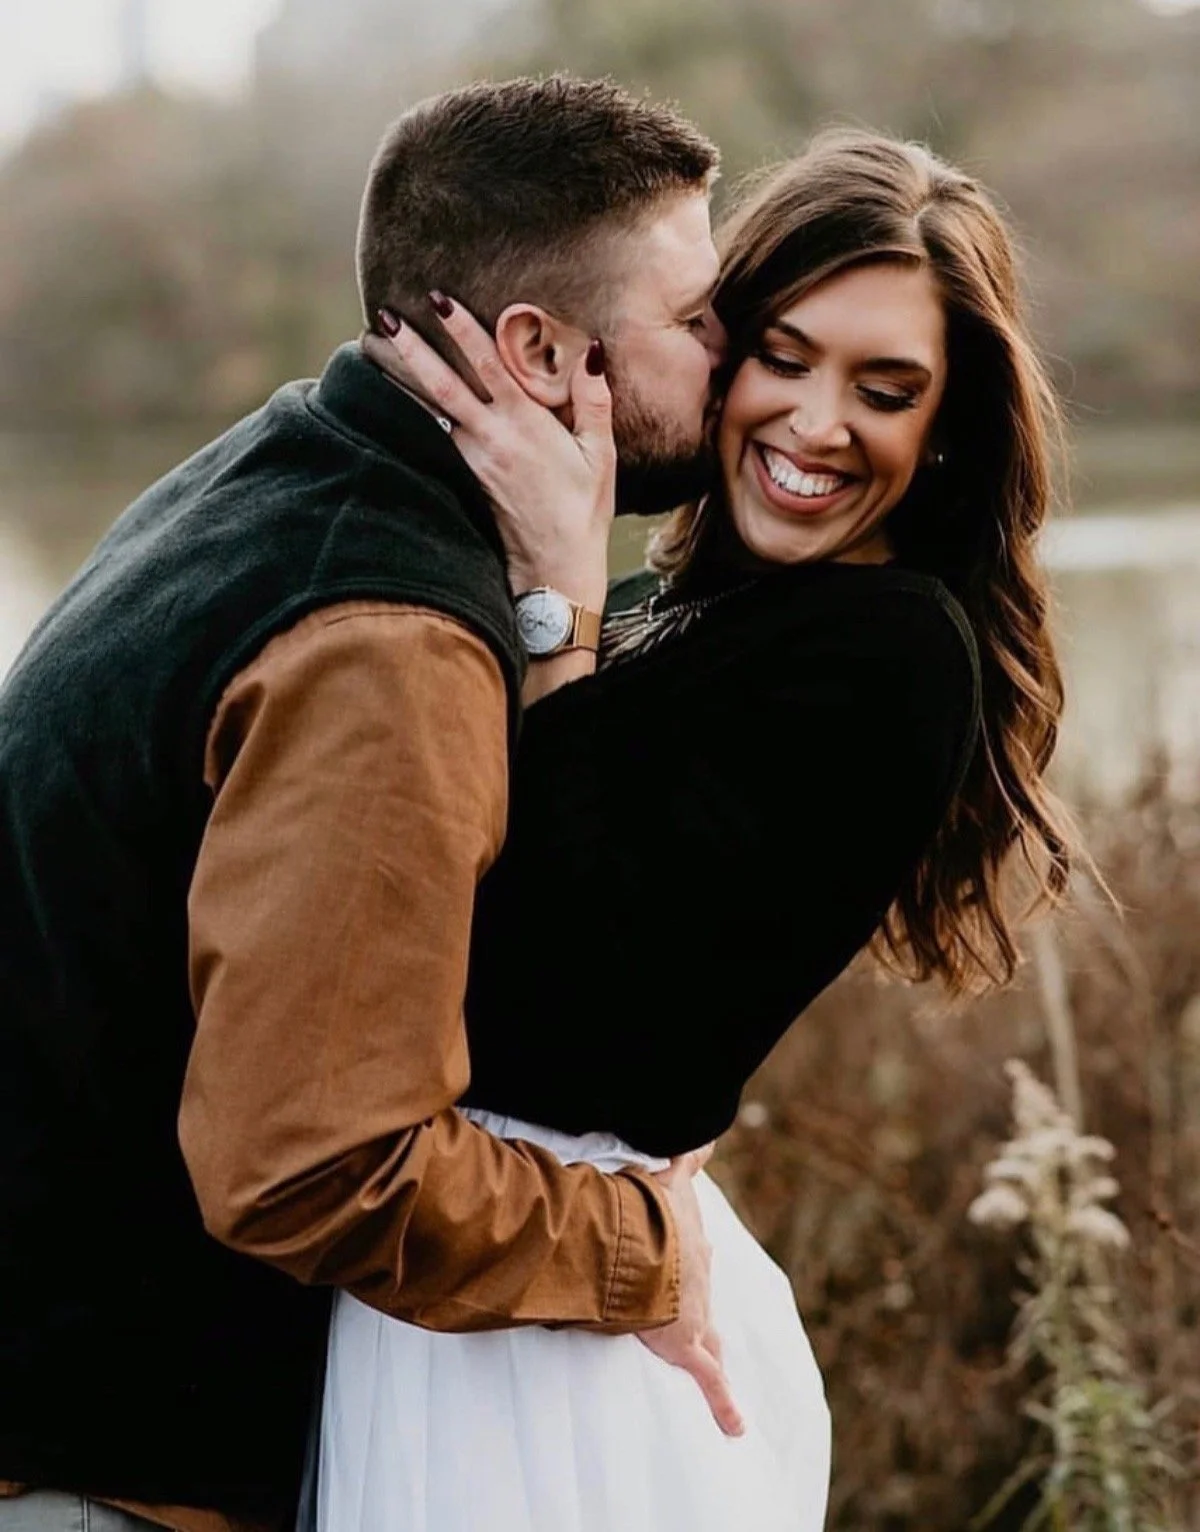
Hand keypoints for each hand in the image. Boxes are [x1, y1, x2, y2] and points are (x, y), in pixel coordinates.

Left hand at [363, 301, 615, 613]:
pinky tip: (402, 394)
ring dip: (404, 377)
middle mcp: (490, 439)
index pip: (487, 365)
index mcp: (525, 426)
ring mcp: (472, 460)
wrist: (554, 571)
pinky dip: (418, 409)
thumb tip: (591, 352)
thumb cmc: (582, 513)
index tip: (437, 299)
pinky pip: (438, 433)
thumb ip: (594, 402)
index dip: (461, 330)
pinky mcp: (465, 478)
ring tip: (375, 347)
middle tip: (382, 317)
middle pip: (441, 385)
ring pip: (431, 409)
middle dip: (411, 349)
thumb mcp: (599, 456)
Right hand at [637, 1144, 744, 1437]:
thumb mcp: (668, 1177)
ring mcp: (696, 1313)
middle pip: (702, 1290)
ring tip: (713, 1357)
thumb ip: (687, 1157)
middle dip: (697, 1297)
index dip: (687, 1250)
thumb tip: (707, 1134)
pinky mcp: (688, 1346)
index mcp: (688, 1240)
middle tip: (691, 1304)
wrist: (641, 1247)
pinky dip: (725, 1404)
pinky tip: (737, 1427)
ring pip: (710, 1336)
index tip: (689, 1247)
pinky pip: (711, 1381)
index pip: (693, 1247)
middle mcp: (697, 1275)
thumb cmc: (644, 1211)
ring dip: (711, 1347)